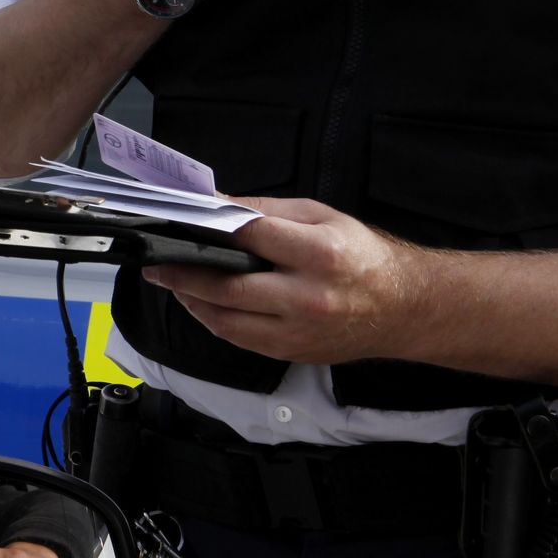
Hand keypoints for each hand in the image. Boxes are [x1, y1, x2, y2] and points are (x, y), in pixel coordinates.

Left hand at [142, 197, 417, 364]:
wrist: (403, 308)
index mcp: (320, 254)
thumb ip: (268, 211)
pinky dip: (212, 319)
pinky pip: (238, 339)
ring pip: (224, 320)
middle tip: (154, 262)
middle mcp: (308, 297)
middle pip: (227, 287)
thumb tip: (218, 205)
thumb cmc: (361, 255)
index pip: (249, 237)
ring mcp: (298, 331)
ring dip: (190, 300)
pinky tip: (200, 301)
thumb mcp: (322, 216)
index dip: (209, 226)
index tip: (179, 219)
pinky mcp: (291, 353)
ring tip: (170, 280)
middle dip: (182, 273)